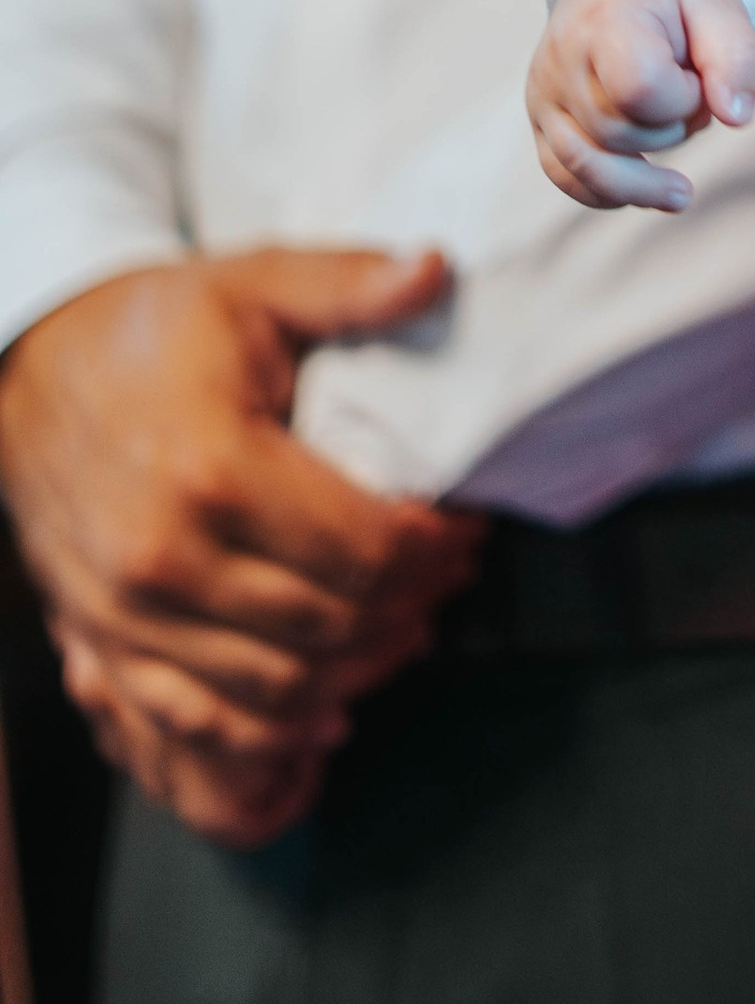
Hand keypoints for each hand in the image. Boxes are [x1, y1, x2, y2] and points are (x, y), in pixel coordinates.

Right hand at [0, 250, 483, 845]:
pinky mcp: (102, 645)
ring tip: (405, 627)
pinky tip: (325, 708)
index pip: (362, 549)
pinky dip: (270, 733)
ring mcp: (127, 615)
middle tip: (448, 579)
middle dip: (410, 608)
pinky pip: (196, 725)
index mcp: (214, 467)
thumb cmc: (151, 328)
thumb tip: (437, 270)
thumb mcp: (254, 281)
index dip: (433, 551)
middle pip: (329, 627)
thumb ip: (349, 285)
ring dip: (357, 673)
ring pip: (275, 691)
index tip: (463, 532)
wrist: (32, 368)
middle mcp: (166, 557)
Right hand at [528, 0, 754, 211]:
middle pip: (619, 134)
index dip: (682, 98)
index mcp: (606, 19)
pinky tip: (643, 189)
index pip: (640, 90)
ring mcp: (544, 91)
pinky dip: (606, 192)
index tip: (696, 73)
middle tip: (688, 93)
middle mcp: (562, 57)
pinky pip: (563, 175)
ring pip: (587, 167)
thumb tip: (737, 119)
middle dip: (669, 130)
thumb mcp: (719, 3)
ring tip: (682, 192)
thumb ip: (738, 57)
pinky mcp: (541, 118)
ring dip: (641, 180)